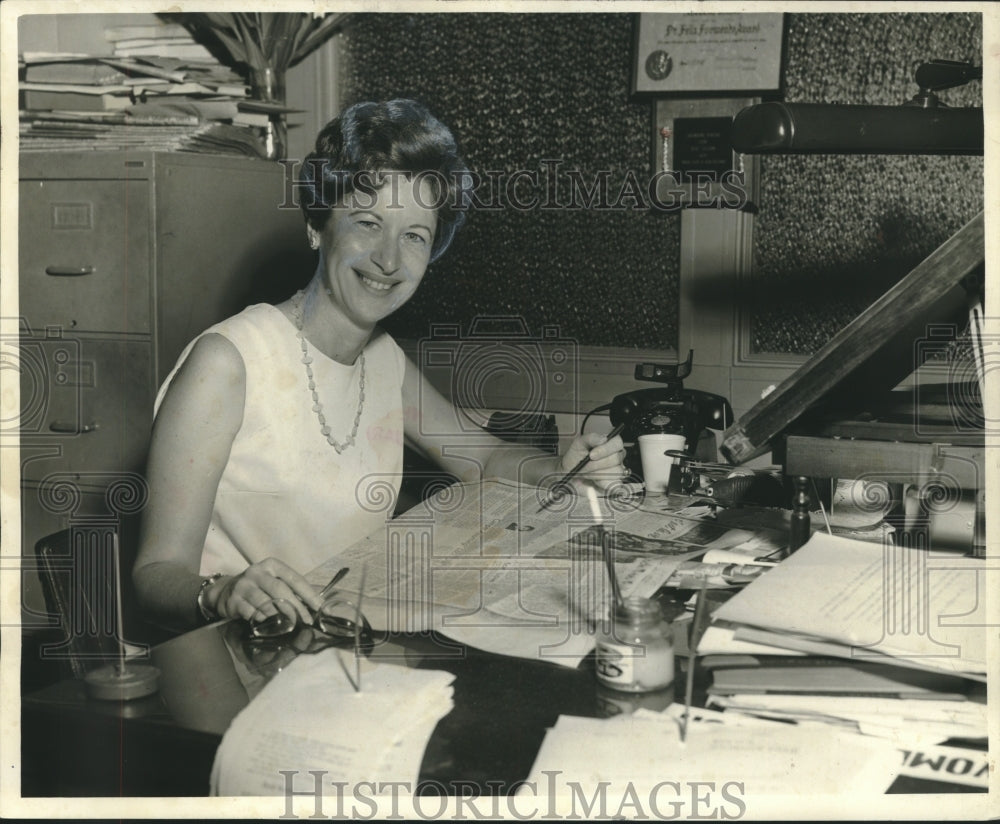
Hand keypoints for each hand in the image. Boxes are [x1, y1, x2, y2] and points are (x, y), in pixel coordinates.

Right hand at [206, 558, 322, 624]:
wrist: (226, 591)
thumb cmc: (258, 587)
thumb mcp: (274, 581)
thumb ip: (292, 589)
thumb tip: (317, 605)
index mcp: (272, 565)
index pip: (294, 579)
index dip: (309, 594)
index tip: (319, 607)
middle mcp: (257, 572)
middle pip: (281, 591)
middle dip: (297, 608)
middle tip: (306, 621)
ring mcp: (244, 586)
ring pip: (266, 603)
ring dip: (279, 615)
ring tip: (287, 623)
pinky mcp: (234, 600)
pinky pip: (252, 613)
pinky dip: (262, 619)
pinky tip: (265, 621)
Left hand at [558, 430, 626, 493]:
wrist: (569, 472)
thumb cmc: (576, 457)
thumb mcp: (579, 443)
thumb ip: (591, 438)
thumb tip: (603, 439)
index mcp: (610, 443)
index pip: (617, 442)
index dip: (606, 449)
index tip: (592, 455)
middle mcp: (616, 456)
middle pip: (616, 458)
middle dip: (597, 463)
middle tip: (585, 465)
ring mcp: (617, 469)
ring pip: (616, 471)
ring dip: (597, 473)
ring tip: (588, 472)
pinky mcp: (614, 482)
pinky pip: (614, 483)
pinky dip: (601, 482)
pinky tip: (594, 480)